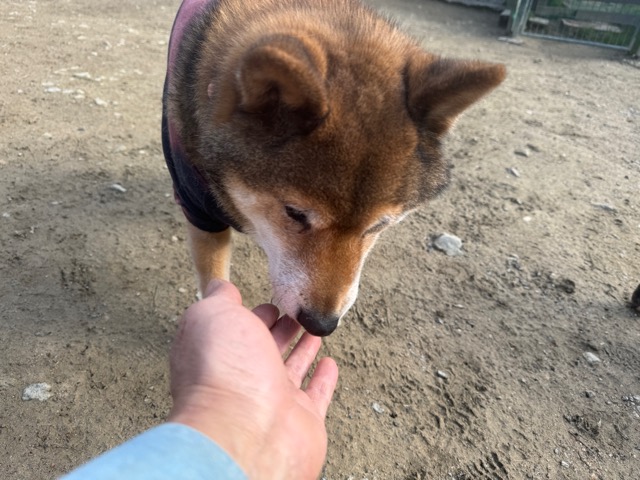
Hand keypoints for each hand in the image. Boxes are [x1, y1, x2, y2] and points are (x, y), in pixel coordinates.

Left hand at [168, 279, 338, 479]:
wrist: (247, 430)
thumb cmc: (225, 370)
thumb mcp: (213, 315)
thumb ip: (219, 298)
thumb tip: (220, 286)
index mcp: (220, 354)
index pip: (237, 329)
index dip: (253, 314)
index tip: (271, 300)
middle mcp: (243, 379)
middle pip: (265, 348)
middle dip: (280, 328)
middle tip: (296, 312)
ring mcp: (273, 400)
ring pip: (291, 368)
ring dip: (303, 348)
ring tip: (314, 329)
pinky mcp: (303, 419)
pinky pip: (316, 395)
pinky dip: (323, 380)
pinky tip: (330, 364)